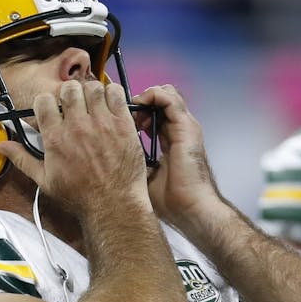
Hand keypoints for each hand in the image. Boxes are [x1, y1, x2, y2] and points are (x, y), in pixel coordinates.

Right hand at [0, 80, 148, 218]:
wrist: (113, 206)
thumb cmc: (80, 196)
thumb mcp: (45, 181)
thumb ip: (22, 159)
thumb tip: (1, 147)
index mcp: (56, 138)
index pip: (44, 100)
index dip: (47, 103)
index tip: (53, 111)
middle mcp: (77, 127)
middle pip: (68, 89)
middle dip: (69, 94)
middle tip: (75, 106)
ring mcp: (102, 124)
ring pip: (92, 87)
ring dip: (91, 93)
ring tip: (93, 105)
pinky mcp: (123, 125)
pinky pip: (116, 93)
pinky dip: (112, 94)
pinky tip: (110, 106)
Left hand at [131, 84, 221, 225]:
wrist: (190, 208)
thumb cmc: (171, 201)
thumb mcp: (144, 175)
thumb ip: (132, 161)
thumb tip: (110, 157)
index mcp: (172, 140)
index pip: (156, 114)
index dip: (137, 112)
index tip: (119, 120)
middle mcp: (180, 130)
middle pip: (161, 100)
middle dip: (141, 101)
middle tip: (124, 114)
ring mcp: (185, 127)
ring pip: (166, 93)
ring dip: (145, 96)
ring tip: (133, 109)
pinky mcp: (186, 126)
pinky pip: (168, 98)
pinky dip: (151, 96)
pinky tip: (139, 106)